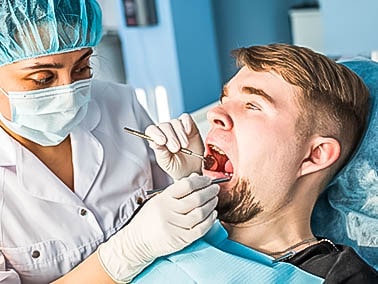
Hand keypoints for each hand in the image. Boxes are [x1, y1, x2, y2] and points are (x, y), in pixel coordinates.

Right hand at [97, 174, 218, 282]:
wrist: (136, 242)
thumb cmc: (149, 219)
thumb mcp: (158, 200)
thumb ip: (177, 190)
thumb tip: (195, 177)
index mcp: (162, 199)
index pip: (186, 185)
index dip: (200, 181)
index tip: (208, 180)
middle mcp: (167, 212)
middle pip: (195, 199)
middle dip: (209, 192)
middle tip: (215, 189)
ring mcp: (174, 227)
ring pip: (199, 214)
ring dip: (211, 205)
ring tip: (214, 200)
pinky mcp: (180, 240)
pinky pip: (200, 229)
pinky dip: (209, 221)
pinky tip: (213, 215)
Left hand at [145, 113, 203, 179]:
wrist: (193, 170)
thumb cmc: (178, 167)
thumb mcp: (167, 163)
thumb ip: (160, 152)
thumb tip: (153, 142)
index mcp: (157, 140)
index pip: (151, 130)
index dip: (156, 134)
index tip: (162, 142)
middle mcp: (166, 132)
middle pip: (164, 126)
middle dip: (171, 138)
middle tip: (176, 149)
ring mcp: (177, 128)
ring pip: (175, 122)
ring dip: (180, 134)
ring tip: (184, 146)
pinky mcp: (189, 126)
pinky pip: (186, 118)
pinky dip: (187, 124)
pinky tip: (189, 133)